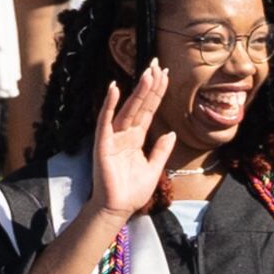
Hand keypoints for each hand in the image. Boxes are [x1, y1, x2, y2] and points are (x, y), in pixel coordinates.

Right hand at [88, 63, 176, 219]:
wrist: (117, 209)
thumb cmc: (132, 192)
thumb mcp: (154, 169)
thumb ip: (161, 150)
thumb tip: (170, 132)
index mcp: (136, 138)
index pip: (148, 110)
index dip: (157, 93)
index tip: (165, 75)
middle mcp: (125, 134)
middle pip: (139, 105)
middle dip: (149, 85)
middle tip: (157, 64)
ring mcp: (113, 138)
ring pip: (127, 109)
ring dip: (137, 91)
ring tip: (147, 73)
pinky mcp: (103, 144)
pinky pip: (106, 121)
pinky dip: (109, 105)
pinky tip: (114, 89)